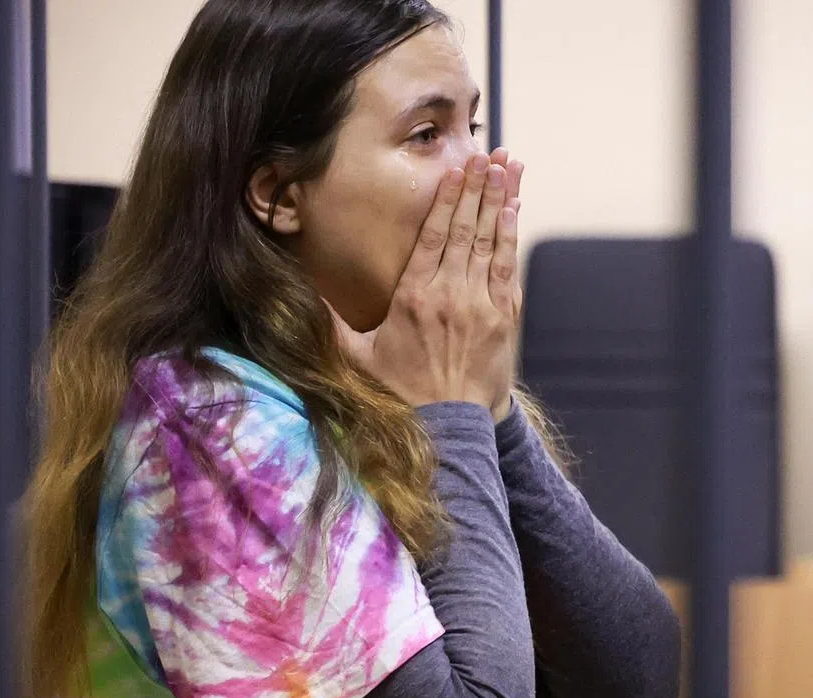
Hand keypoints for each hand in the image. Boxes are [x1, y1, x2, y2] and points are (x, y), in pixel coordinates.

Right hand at [327, 152, 519, 420]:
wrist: (448, 429)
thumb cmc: (399, 392)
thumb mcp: (356, 356)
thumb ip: (331, 320)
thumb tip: (298, 291)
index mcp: (413, 297)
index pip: (432, 236)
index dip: (446, 198)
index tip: (455, 169)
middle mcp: (449, 295)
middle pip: (464, 229)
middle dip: (476, 187)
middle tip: (487, 154)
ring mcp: (480, 306)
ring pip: (490, 242)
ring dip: (499, 201)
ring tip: (507, 167)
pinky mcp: (503, 320)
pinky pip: (508, 268)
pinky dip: (510, 237)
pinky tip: (514, 210)